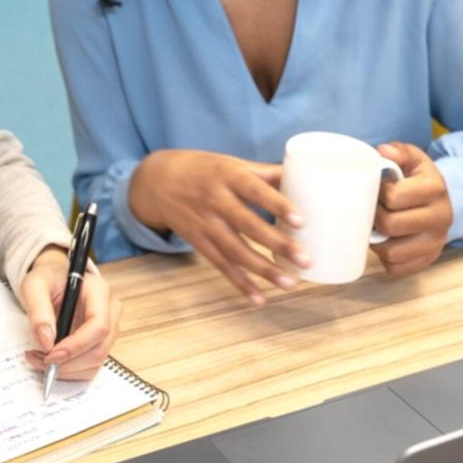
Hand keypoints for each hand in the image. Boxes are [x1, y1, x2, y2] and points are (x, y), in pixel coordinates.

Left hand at [19, 246, 122, 380]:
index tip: (51, 355)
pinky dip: (69, 371)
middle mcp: (110, 310)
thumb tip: (46, 342)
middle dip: (68, 362)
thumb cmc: (47, 280)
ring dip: (66, 369)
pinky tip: (50, 360)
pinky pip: (90, 366)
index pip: (99, 326)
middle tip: (39, 359)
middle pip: (99, 348)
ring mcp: (109, 328)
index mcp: (99, 291)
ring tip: (39, 358)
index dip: (76, 346)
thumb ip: (38, 310)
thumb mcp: (34, 285)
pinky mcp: (101, 343)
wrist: (53, 282)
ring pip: (95, 362)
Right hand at [129, 149, 310, 304]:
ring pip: (236, 251)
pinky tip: (259, 298)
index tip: (301, 220)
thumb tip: (305, 178)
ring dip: (263, 270)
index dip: (277, 205)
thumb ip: (265, 173)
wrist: (157, 182)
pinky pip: (220, 265)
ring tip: (290, 283)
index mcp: (227, 175)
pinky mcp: (198, 242)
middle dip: (277, 245)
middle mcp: (215, 200)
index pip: (255, 191)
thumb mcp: (230, 163)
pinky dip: (239, 283)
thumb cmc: (203, 169)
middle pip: (248, 225)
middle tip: (305, 260)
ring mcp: (205, 223)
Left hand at [371, 143, 453, 276]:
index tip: (377, 190)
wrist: (443, 201)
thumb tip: (383, 152)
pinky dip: (385, 258)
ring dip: (377, 241)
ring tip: (377, 227)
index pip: (394, 197)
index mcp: (435, 189)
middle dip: (374, 217)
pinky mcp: (428, 259)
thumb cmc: (419, 179)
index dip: (378, 194)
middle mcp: (441, 217)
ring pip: (391, 252)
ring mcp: (436, 242)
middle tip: (372, 210)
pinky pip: (397, 269)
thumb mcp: (413, 159)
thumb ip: (398, 151)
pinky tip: (386, 242)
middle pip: (390, 225)